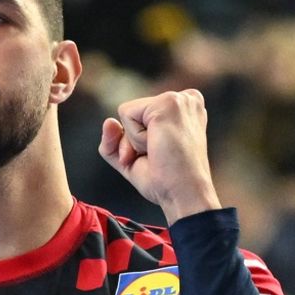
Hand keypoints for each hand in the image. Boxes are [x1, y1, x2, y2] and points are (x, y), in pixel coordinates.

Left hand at [98, 89, 221, 219]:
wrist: (183, 195)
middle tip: (158, 157)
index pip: (140, 115)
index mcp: (185, 109)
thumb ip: (115, 139)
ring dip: (135, 141)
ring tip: (159, 152)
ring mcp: (178, 99)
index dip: (140, 140)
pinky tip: (155, 148)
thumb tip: (109, 121)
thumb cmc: (165, 180)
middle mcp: (185, 99)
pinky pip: (126, 116)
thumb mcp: (134, 157)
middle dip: (135, 141)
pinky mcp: (166, 103)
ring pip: (128, 114)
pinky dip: (134, 139)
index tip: (163, 154)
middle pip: (133, 114)